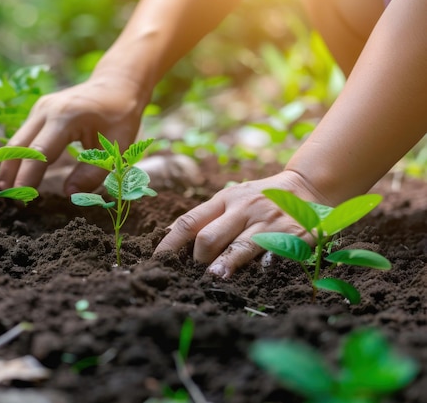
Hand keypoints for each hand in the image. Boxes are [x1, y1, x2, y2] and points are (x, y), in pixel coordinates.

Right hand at [0, 75, 146, 193]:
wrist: (116, 84)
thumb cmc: (120, 117)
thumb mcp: (115, 149)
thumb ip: (92, 174)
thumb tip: (68, 194)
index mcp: (66, 118)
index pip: (39, 152)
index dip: (27, 177)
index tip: (20, 199)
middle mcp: (47, 110)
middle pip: (19, 145)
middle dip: (10, 173)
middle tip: (7, 198)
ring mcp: (40, 108)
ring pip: (17, 140)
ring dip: (10, 165)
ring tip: (7, 190)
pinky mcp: (39, 111)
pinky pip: (23, 135)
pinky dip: (18, 155)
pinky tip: (16, 173)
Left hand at [154, 170, 329, 277]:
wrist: (307, 186)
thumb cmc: (259, 198)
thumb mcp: (231, 199)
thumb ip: (206, 218)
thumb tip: (170, 238)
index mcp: (223, 200)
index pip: (189, 222)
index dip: (170, 243)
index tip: (158, 261)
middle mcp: (243, 209)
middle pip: (209, 238)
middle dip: (196, 260)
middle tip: (193, 274)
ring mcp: (267, 222)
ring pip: (238, 247)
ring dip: (224, 265)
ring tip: (213, 280)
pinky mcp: (292, 234)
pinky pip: (274, 253)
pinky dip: (264, 266)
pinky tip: (258, 275)